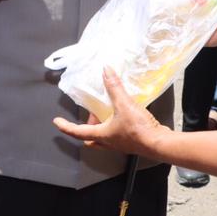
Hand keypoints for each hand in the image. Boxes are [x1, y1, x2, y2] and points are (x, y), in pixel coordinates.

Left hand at [53, 67, 170, 156]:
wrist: (159, 143)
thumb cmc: (139, 129)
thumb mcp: (124, 104)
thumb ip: (114, 87)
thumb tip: (106, 70)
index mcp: (102, 135)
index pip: (78, 132)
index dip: (66, 127)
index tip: (57, 122)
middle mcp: (109, 142)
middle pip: (91, 138)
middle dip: (87, 127)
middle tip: (92, 114)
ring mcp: (121, 144)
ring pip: (104, 139)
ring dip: (102, 127)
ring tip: (107, 112)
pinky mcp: (131, 142)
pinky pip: (117, 136)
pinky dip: (114, 126)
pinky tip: (123, 116)